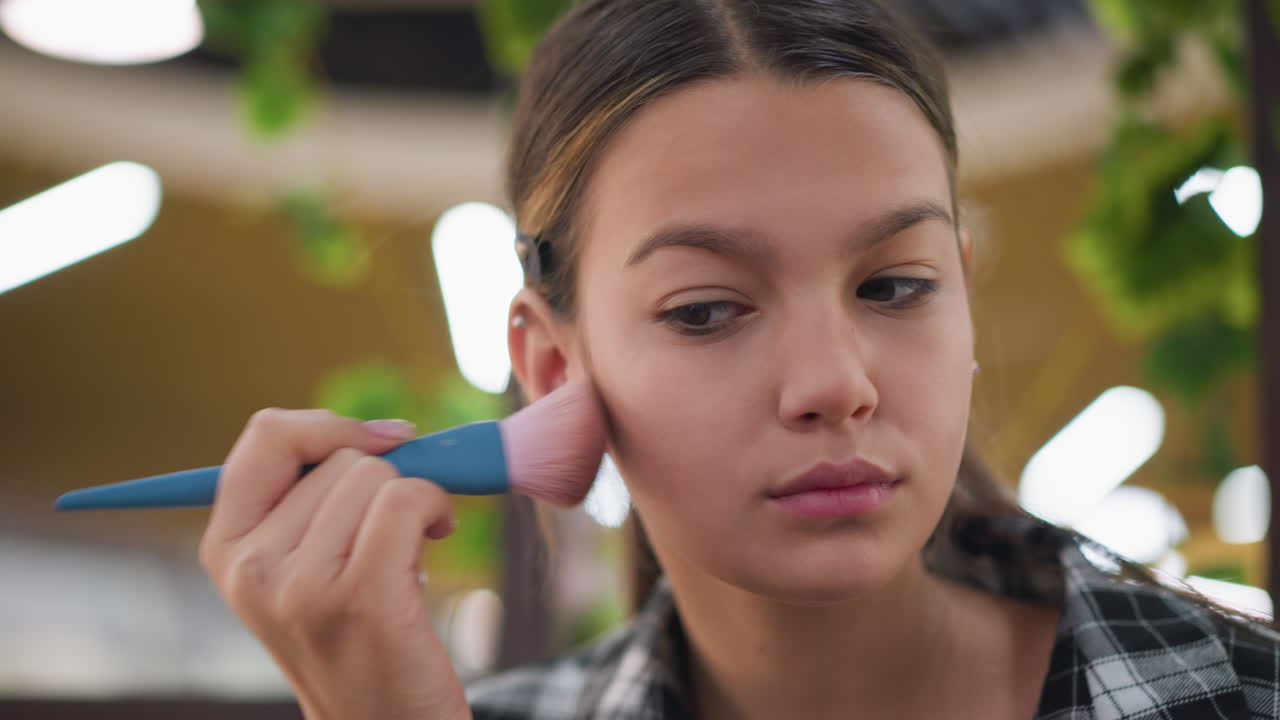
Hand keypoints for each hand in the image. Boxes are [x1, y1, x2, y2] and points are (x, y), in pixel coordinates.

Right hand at [198, 409, 471, 719]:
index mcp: (226, 549)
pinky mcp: (358, 598)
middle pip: (338, 457)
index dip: (330, 425)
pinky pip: (406, 501)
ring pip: (375, 475)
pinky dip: (435, 506)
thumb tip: (382, 431)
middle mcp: (250, 567)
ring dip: (414, 499)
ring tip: (409, 552)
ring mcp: (299, 586)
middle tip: (392, 536)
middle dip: (383, 481)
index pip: (266, 437)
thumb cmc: (360, 637)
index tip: (381, 439)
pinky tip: (437, 536)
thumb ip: (312, 500)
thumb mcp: (308, 566)